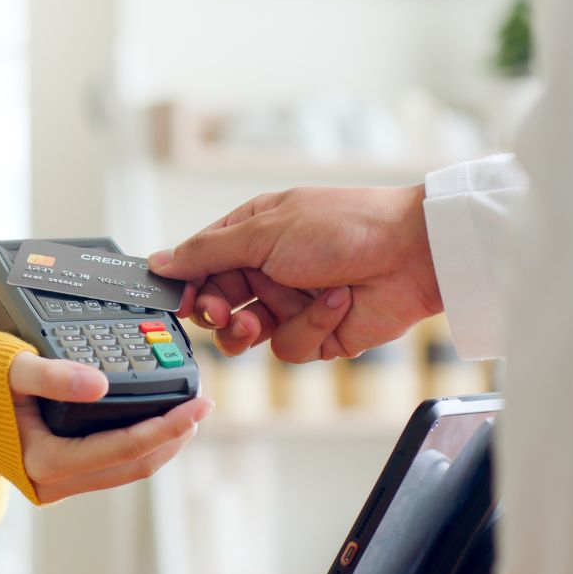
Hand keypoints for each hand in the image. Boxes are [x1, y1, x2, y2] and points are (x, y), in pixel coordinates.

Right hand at [7, 354, 212, 501]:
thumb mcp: (7, 368)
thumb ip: (52, 375)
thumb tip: (101, 383)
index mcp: (45, 461)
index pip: (125, 448)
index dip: (168, 426)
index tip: (199, 403)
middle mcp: (53, 480)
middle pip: (134, 465)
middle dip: (175, 436)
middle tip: (204, 404)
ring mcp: (56, 480)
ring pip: (125, 469)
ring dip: (161, 442)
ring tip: (189, 413)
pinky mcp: (58, 471)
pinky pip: (111, 464)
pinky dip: (138, 443)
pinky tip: (154, 422)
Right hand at [149, 184, 441, 361]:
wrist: (412, 255)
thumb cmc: (343, 226)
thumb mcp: (264, 230)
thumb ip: (207, 251)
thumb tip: (160, 259)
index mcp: (252, 233)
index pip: (202, 263)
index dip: (186, 284)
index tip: (176, 300)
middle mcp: (269, 268)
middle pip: (219, 304)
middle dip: (216, 311)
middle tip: (219, 311)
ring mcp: (293, 302)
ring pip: (248, 335)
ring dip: (253, 328)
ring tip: (261, 319)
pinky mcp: (319, 333)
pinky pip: (291, 347)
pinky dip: (311, 326)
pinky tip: (335, 302)